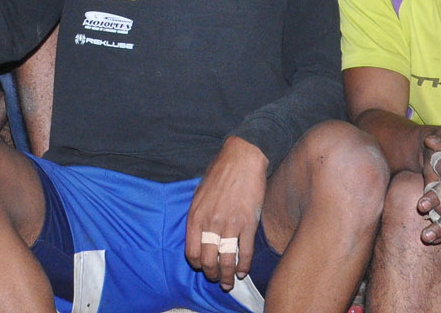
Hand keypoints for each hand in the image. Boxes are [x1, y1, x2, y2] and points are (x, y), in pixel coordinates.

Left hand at [184, 135, 267, 290]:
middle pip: (208, 260)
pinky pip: (245, 252)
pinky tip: (242, 271)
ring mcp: (230, 224)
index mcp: (196, 215)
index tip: (202, 267)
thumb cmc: (219, 172)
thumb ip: (198, 215)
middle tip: (216, 279)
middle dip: (212, 274)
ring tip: (228, 282)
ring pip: (226, 260)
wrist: (242, 158)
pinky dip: (244, 266)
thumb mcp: (199, 192)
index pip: (191, 252)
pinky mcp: (248, 223)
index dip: (197, 264)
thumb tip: (198, 234)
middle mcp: (211, 223)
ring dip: (227, 276)